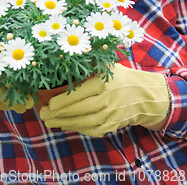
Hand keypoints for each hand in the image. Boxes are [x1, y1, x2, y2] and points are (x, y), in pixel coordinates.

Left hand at [40, 63, 169, 136]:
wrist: (144, 95)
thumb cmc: (120, 77)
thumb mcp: (106, 65)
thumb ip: (88, 62)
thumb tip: (66, 57)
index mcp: (102, 83)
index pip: (79, 93)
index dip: (63, 100)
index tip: (49, 103)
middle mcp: (107, 100)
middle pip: (80, 110)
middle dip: (59, 114)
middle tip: (43, 114)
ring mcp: (110, 115)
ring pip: (85, 122)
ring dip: (65, 123)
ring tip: (49, 122)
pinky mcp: (112, 125)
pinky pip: (92, 130)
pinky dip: (78, 129)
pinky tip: (66, 125)